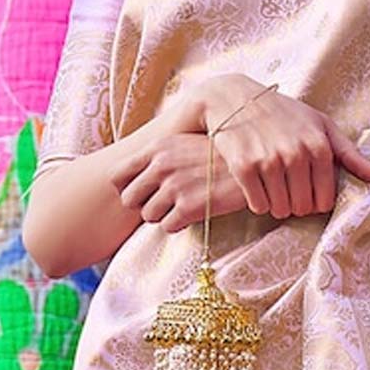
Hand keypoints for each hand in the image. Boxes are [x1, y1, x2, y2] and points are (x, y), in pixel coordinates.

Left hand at [114, 133, 246, 233]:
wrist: (252, 164)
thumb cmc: (218, 155)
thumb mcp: (185, 143)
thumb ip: (159, 155)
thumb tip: (136, 174)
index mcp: (157, 148)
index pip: (117, 175)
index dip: (125, 188)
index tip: (140, 192)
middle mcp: (161, 165)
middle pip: (129, 200)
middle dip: (144, 205)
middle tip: (164, 203)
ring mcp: (175, 186)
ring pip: (148, 216)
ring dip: (163, 216)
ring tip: (183, 206)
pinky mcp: (189, 207)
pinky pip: (168, 227)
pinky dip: (179, 224)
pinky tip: (195, 212)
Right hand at [202, 78, 369, 218]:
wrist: (235, 97)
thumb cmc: (285, 113)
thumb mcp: (321, 125)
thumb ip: (350, 154)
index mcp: (319, 145)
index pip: (325, 199)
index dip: (317, 202)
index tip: (309, 194)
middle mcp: (296, 153)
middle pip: (303, 207)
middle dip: (297, 206)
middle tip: (290, 194)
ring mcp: (268, 160)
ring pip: (280, 209)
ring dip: (278, 206)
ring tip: (275, 191)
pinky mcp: (243, 166)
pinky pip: (258, 204)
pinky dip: (259, 203)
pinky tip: (258, 189)